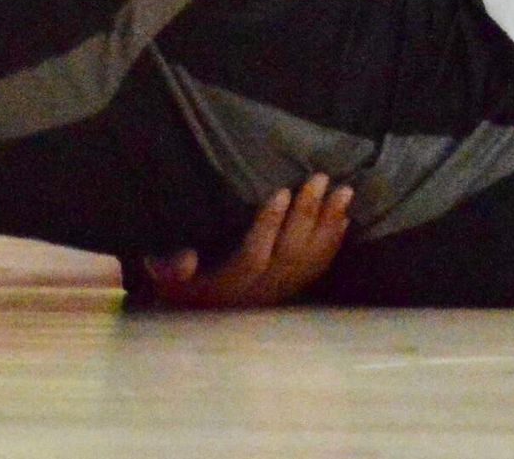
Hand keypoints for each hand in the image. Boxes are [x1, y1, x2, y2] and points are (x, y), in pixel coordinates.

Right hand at [126, 177, 352, 309]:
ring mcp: (280, 293)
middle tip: (320, 178)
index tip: (282, 192)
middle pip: (289, 251)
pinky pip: (318, 269)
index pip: (253, 255)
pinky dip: (333, 243)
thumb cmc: (181, 302)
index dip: (268, 224)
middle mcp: (260, 292)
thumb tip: (187, 259)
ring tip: (345, 191)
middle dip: (306, 213)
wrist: (203, 336)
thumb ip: (170, 275)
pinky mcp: (293, 293)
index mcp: (228, 287)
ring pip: (310, 257)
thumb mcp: (168, 291)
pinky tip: (345, 219)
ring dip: (328, 223)